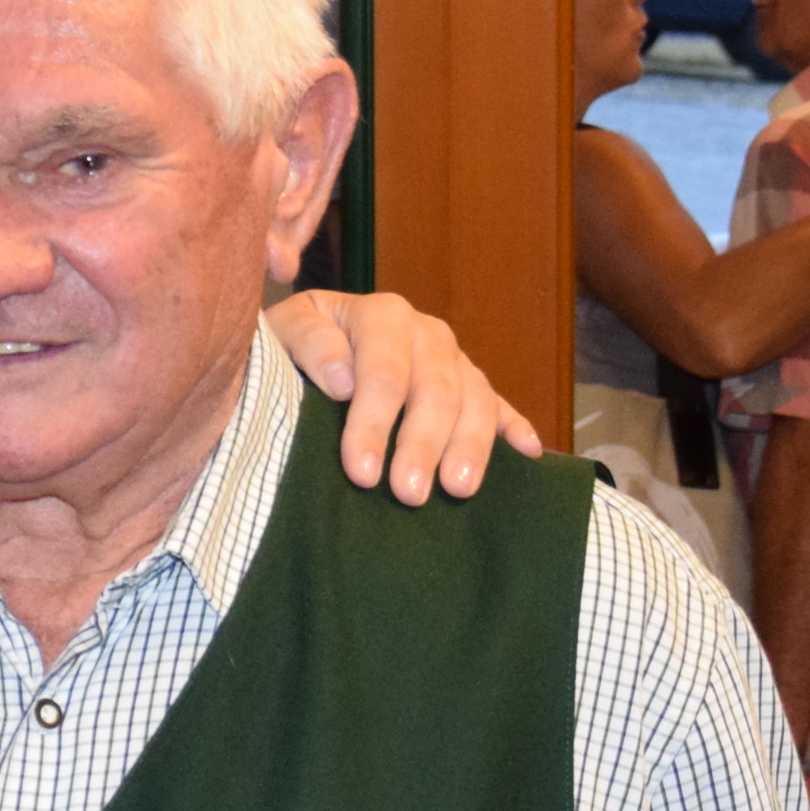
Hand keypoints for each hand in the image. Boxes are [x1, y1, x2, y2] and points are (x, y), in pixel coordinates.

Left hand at [265, 288, 544, 501]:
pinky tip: (528, 455)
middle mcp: (425, 334)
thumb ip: (307, 343)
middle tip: (409, 495)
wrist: (302, 348)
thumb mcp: (280, 333)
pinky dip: (515, 429)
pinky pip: (500, 407)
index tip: (361, 472)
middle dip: (422, 445)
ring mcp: (453, 361)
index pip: (384, 371)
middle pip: (435, 390)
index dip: (374, 423)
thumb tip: (342, 379)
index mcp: (381, 315)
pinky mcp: (469, 387)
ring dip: (470, 446)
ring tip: (458, 490)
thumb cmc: (289, 349)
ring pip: (475, 399)